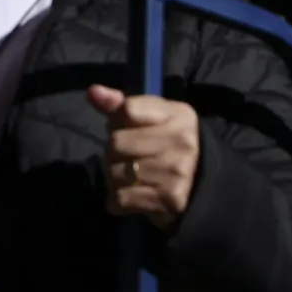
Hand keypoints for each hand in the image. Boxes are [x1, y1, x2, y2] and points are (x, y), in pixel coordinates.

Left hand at [87, 84, 198, 231]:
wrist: (198, 178)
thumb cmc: (164, 140)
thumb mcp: (148, 116)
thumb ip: (119, 104)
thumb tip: (93, 92)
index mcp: (176, 114)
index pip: (128, 110)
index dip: (117, 120)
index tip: (124, 127)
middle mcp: (181, 141)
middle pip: (116, 143)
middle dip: (112, 151)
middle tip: (124, 155)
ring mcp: (177, 172)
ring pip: (115, 173)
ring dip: (113, 176)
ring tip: (128, 174)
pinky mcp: (170, 200)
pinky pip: (121, 198)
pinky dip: (118, 198)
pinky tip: (131, 192)